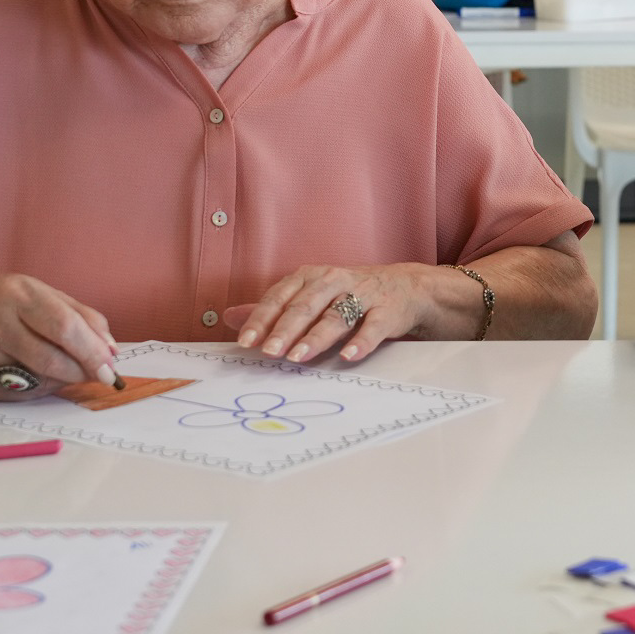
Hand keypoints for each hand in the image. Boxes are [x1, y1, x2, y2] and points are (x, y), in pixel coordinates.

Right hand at [0, 273, 117, 398]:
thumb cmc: (10, 304)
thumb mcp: (47, 295)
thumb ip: (84, 318)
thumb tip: (111, 351)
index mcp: (21, 293)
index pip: (64, 325)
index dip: (91, 351)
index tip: (109, 368)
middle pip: (49, 357)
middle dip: (80, 372)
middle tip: (97, 376)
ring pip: (35, 379)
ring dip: (60, 381)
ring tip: (64, 369)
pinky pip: (17, 393)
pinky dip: (36, 389)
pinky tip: (33, 373)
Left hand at [232, 262, 450, 364]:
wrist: (406, 288)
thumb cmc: (349, 294)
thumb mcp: (310, 295)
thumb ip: (272, 308)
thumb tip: (228, 318)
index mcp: (311, 276)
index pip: (280, 296)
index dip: (262, 318)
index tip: (245, 341)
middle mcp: (334, 280)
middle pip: (305, 306)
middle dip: (285, 330)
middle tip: (269, 352)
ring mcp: (363, 294)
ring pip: (336, 316)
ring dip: (316, 338)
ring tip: (298, 357)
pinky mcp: (387, 310)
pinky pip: (373, 327)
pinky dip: (361, 342)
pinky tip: (348, 356)